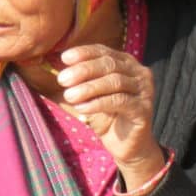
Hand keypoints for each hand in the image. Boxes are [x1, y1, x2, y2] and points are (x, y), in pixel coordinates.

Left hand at [57, 44, 161, 183]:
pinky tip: (82, 108)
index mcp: (126, 64)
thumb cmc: (106, 116)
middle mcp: (139, 74)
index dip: (85, 53)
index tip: (64, 58)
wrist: (126, 144)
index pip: (105, 52)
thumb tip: (51, 62)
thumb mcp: (89, 94)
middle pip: (110, 65)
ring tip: (69, 96)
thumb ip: (77, 79)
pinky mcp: (144, 109)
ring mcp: (145, 91)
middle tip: (63, 80)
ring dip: (89, 88)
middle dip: (84, 70)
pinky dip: (98, 103)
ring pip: (116, 82)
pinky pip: (120, 101)